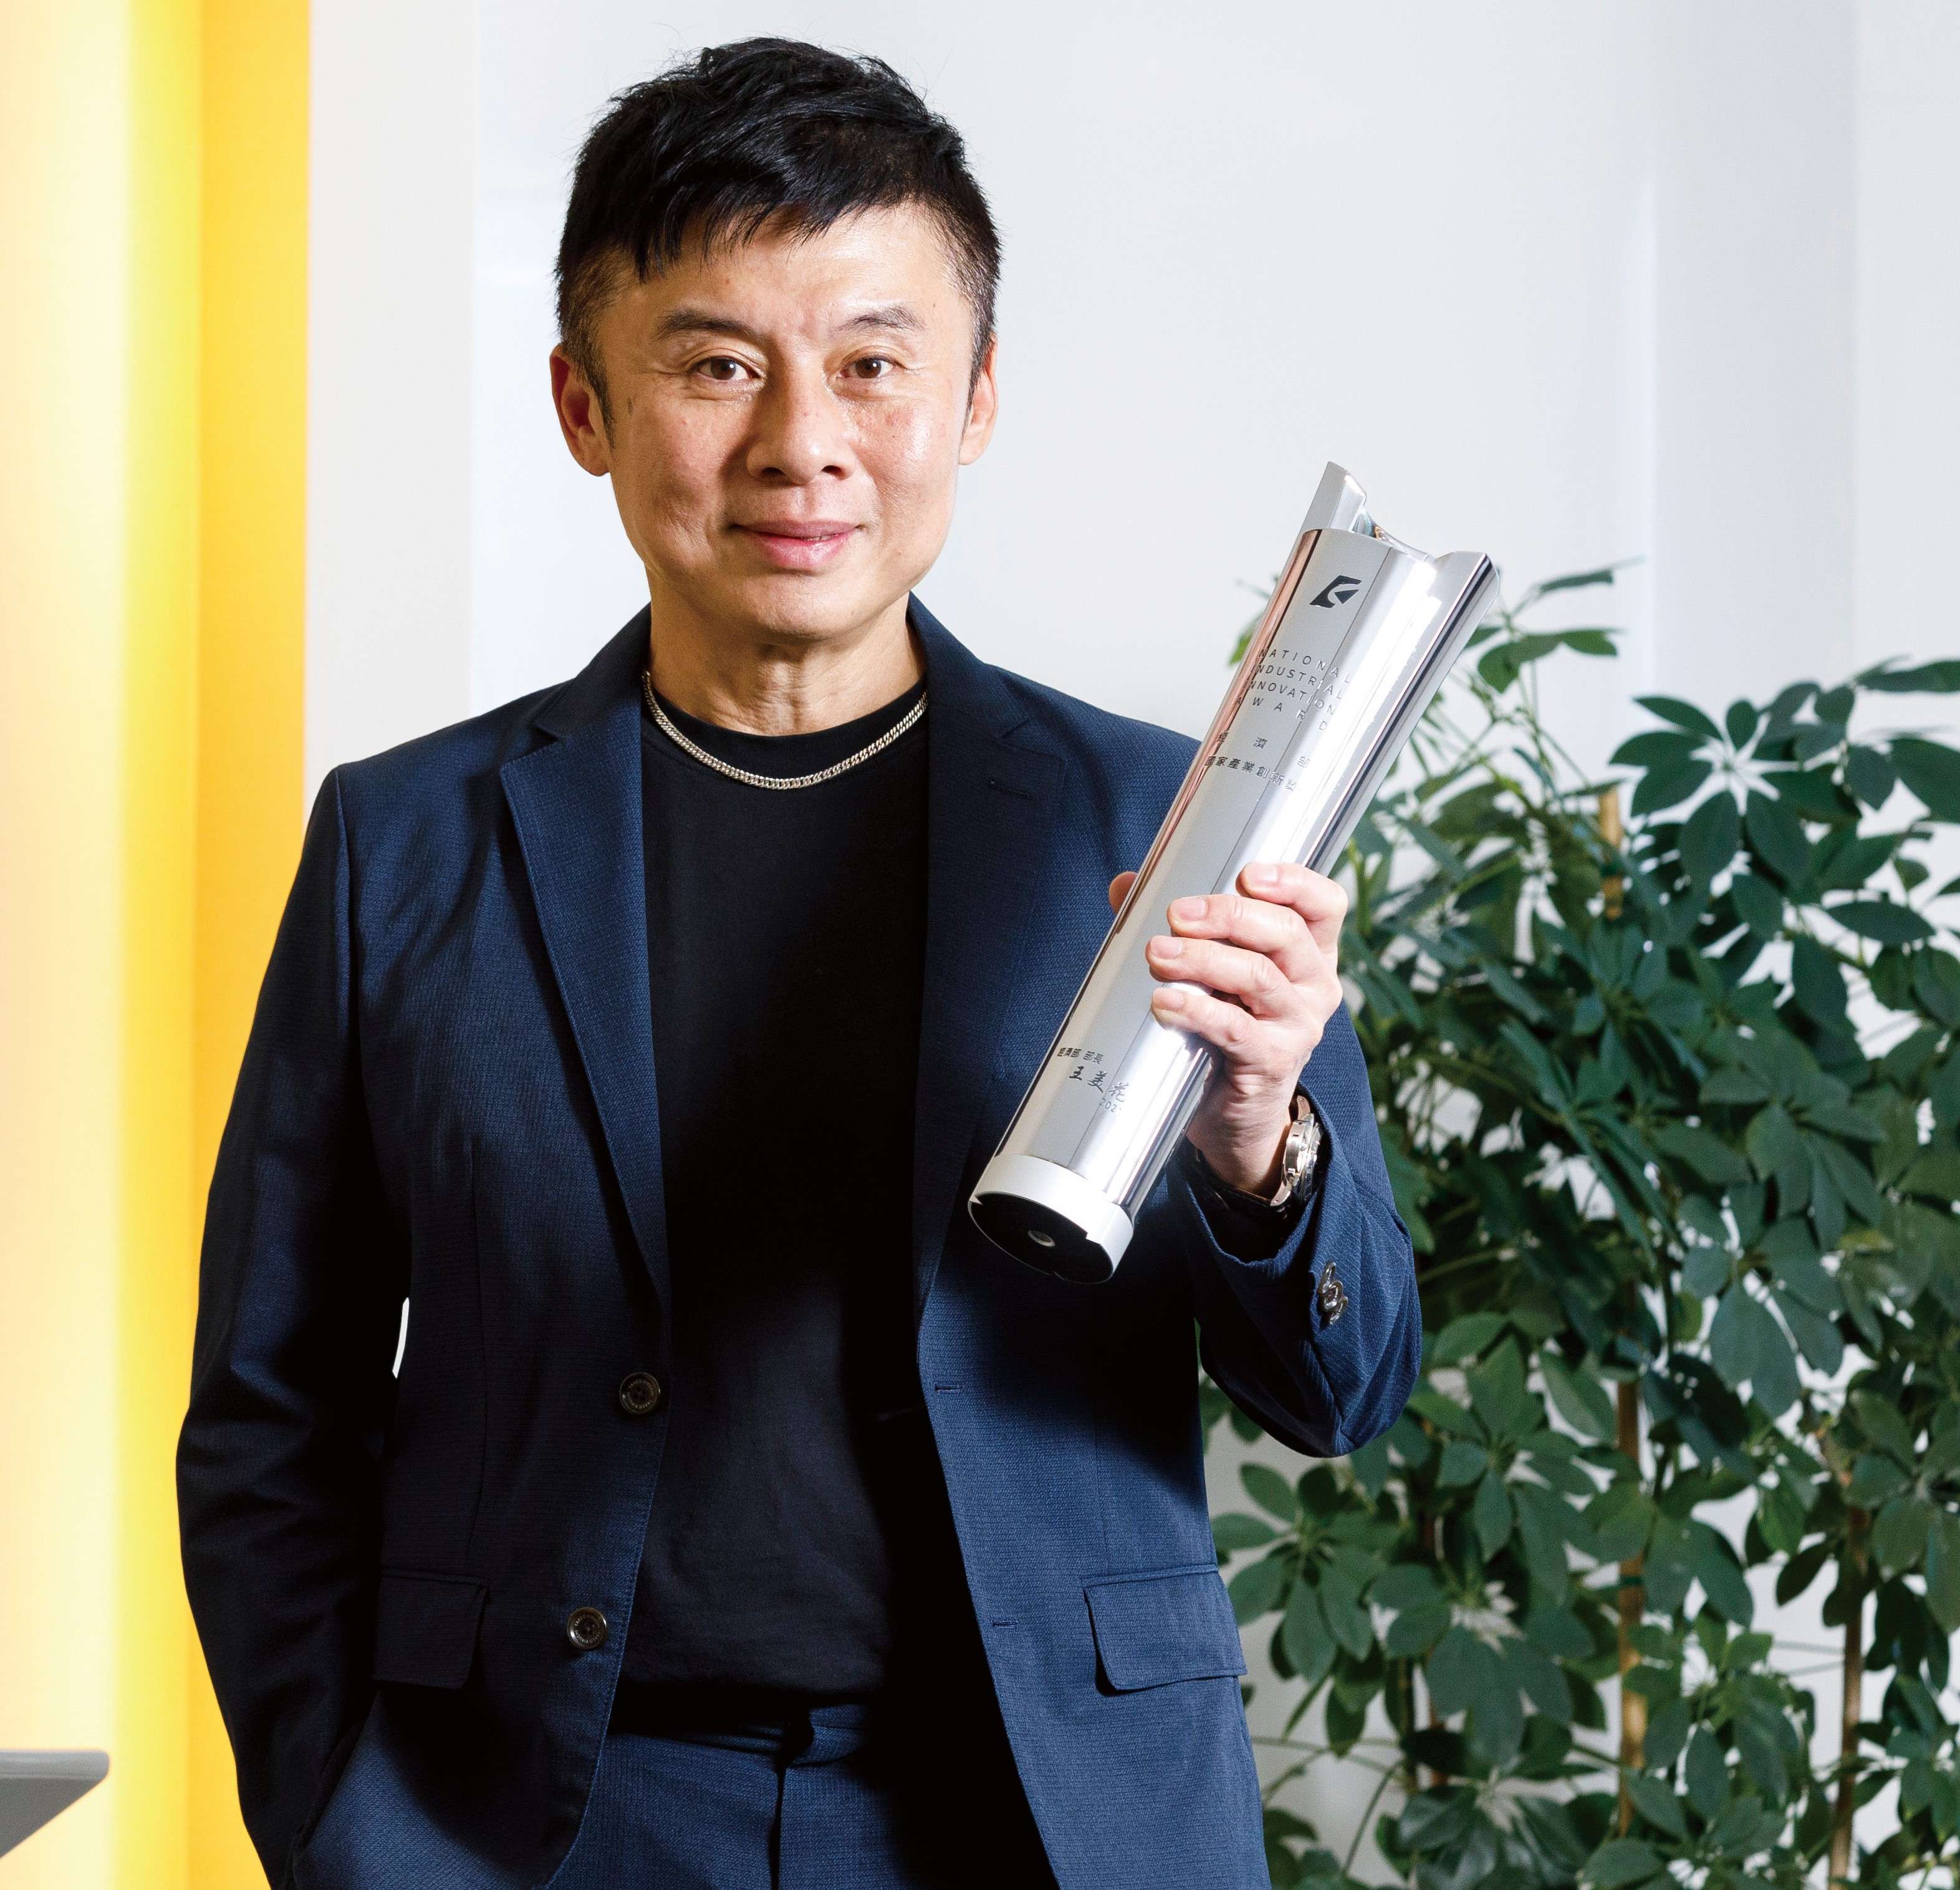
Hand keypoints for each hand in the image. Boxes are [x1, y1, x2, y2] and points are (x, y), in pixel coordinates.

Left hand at [1106, 861, 1345, 1195]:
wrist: (1235, 1112)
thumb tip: (1125, 885)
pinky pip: (1237, 1029)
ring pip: (1258, 976)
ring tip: (1156, 954)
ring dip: (1202, 959)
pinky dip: (1197, 1011)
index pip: (1324, 904)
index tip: (1246, 874)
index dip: (1293, 882)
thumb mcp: (1211, 972)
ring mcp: (1300, 1025)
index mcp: (1309, 952)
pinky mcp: (1275, 1061)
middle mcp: (1315, 984)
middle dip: (1227, 916)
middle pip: (1285, 933)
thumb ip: (1178, 926)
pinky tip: (1163, 1002)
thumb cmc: (1223, 1026)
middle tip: (1175, 914)